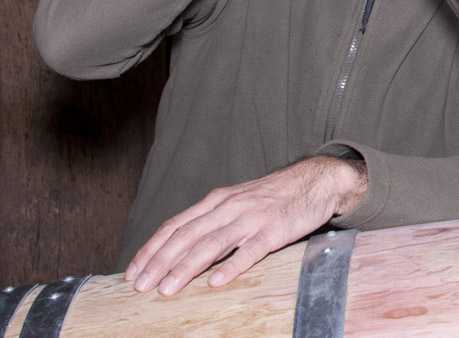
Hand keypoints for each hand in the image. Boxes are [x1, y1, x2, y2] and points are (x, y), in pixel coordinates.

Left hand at [123, 155, 366, 295]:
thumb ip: (212, 220)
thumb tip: (182, 248)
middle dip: (160, 262)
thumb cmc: (274, 196)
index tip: (132, 272)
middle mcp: (229, 207)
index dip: (151, 249)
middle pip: (187, 235)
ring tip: (168, 289)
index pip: (175, 225)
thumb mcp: (238, 201)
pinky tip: (216, 281)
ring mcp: (252, 218)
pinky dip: (231, 266)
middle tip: (140, 287)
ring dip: (186, 267)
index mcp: (217, 201)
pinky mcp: (275, 229)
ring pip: (212, 244)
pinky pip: (250, 250)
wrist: (315, 180)